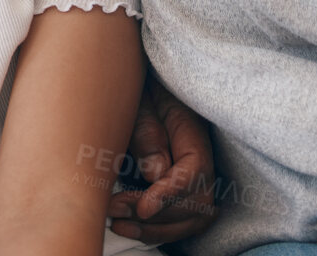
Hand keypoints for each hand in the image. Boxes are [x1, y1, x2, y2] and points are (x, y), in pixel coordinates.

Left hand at [108, 74, 216, 246]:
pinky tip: (128, 226)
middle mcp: (200, 161)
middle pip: (197, 204)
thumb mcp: (138, 104)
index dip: (171, 195)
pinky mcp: (179, 190)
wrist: (142, 86)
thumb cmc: (138, 92)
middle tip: (116, 210)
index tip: (143, 207)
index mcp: (193, 134)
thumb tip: (156, 175)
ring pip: (192, 219)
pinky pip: (181, 219)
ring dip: (157, 230)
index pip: (195, 173)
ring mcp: (193, 178)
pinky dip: (158, 230)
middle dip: (158, 216)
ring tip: (119, 225)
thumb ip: (147, 135)